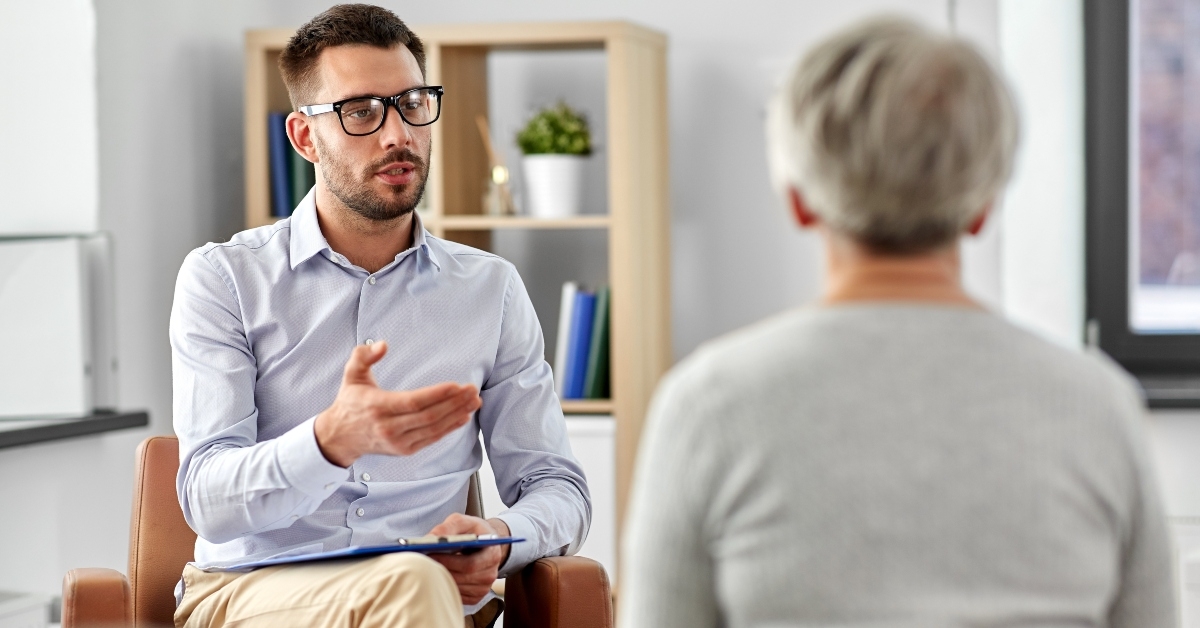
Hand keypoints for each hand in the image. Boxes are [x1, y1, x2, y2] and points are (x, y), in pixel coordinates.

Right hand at [314, 342, 481, 466]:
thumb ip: (364, 355)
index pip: (413, 401)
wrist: (339, 437)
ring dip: (457, 414)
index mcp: (377, 406)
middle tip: (472, 390)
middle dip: (454, 402)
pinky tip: (463, 417)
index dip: (437, 394)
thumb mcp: (351, 375)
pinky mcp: (405, 450)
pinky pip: (432, 438)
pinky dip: (450, 428)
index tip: (457, 385)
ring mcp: (398, 441)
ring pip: (433, 428)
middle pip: (428, 416)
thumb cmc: (350, 403)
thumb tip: (382, 344)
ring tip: (473, 401)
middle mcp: (388, 427)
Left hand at [427, 513, 510, 604]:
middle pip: (462, 577)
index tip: (430, 555)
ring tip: (426, 569)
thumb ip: (447, 527)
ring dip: (440, 579)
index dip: (448, 561)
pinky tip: (437, 577)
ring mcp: (484, 587)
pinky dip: (445, 587)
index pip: (469, 564)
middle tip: (422, 563)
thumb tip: (429, 539)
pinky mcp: (476, 596)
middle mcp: (491, 573)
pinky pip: (457, 596)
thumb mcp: (463, 522)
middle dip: (441, 570)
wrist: (485, 543)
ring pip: (458, 588)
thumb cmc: (473, 531)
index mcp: (492, 554)